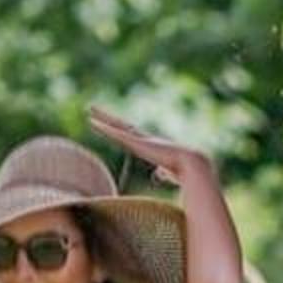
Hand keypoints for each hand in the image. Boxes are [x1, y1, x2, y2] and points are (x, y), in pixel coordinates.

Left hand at [87, 107, 211, 190]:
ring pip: (117, 126)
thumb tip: (158, 174)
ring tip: (90, 107)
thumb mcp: (170, 173)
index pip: (131, 136)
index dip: (119, 130)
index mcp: (151, 146)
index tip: (110, 124)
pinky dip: (104, 129)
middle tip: (95, 108)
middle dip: (108, 118)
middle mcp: (145, 139)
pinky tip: (92, 122)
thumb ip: (163, 173)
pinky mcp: (138, 144)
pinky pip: (117, 134)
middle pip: (122, 126)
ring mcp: (141, 140)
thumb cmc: (186, 172)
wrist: (193, 165)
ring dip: (103, 117)